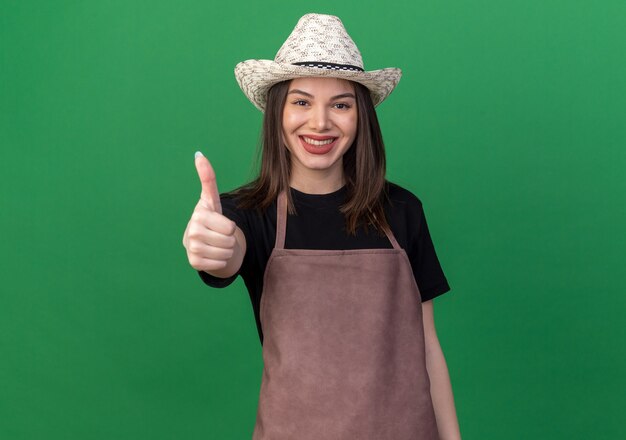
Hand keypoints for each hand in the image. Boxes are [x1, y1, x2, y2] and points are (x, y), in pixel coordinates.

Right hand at [183, 152, 237, 272]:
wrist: (203, 242)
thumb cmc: (210, 218)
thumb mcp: (212, 199)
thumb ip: (207, 178)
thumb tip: (199, 154)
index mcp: (198, 215)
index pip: (230, 227)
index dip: (230, 227)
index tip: (219, 223)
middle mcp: (192, 232)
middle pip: (229, 241)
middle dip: (229, 239)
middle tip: (219, 235)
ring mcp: (191, 249)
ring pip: (226, 253)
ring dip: (226, 250)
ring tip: (216, 244)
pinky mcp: (194, 263)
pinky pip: (220, 264)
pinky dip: (221, 261)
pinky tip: (212, 254)